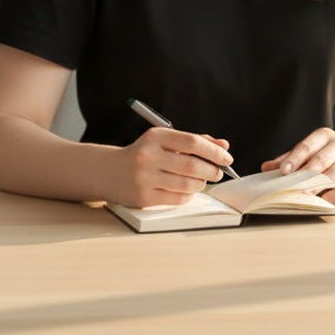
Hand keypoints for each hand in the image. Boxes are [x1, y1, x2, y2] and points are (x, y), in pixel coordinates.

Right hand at [116, 128, 233, 207]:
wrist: (108, 171)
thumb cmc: (144, 154)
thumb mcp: (166, 141)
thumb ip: (195, 141)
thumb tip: (224, 146)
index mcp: (155, 137)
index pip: (192, 142)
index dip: (214, 151)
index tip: (227, 157)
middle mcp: (148, 156)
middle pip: (191, 165)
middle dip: (211, 170)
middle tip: (218, 173)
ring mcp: (144, 178)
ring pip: (186, 184)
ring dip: (201, 184)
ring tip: (202, 181)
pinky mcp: (142, 197)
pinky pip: (176, 198)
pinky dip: (188, 195)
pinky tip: (188, 190)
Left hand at [261, 128, 334, 204]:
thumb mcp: (316, 149)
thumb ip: (292, 158)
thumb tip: (266, 168)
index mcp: (325, 136)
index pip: (307, 146)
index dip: (295, 158)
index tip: (283, 171)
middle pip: (320, 160)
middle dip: (305, 174)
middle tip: (291, 187)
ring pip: (334, 173)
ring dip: (318, 185)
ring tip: (305, 195)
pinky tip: (327, 200)